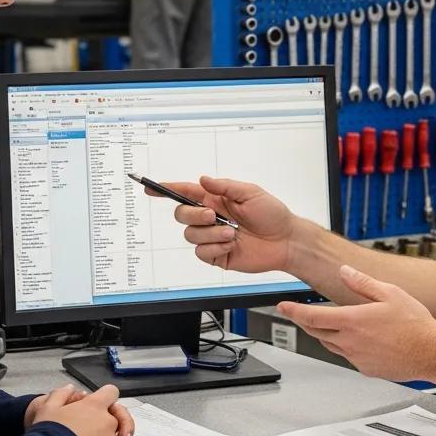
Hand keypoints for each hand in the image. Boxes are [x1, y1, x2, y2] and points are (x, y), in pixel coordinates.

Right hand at [31, 383, 125, 435]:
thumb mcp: (47, 409)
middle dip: (108, 424)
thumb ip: (61, 395)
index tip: (99, 405)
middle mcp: (108, 422)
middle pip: (117, 417)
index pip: (111, 393)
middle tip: (95, 433)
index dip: (106, 398)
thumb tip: (69, 388)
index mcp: (95, 406)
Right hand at [155, 176, 295, 272]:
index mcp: (215, 199)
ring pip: (190, 235)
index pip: (185, 192)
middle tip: (213, 215)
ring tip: (232, 233)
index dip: (166, 189)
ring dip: (211, 233)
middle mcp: (210, 217)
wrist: (285, 241)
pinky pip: (202, 252)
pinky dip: (215, 248)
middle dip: (193, 214)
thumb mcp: (250, 192)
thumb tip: (203, 180)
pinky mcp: (216, 255)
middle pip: (181, 214)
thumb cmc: (272, 214)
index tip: (150, 187)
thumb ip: (224, 186)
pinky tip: (231, 245)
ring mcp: (212, 237)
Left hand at [276, 265, 435, 381]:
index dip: (293, 311)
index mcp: (353, 321)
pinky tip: (355, 338)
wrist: (433, 352)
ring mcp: (357, 358)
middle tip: (298, 312)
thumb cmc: (415, 324)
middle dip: (304, 321)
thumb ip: (362, 282)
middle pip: (316, 332)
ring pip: (330, 345)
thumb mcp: (389, 292)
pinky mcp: (366, 369)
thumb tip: (345, 271)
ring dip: (324, 333)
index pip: (312, 316)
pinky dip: (344, 346)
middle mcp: (350, 342)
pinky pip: (347, 356)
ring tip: (328, 322)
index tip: (282, 306)